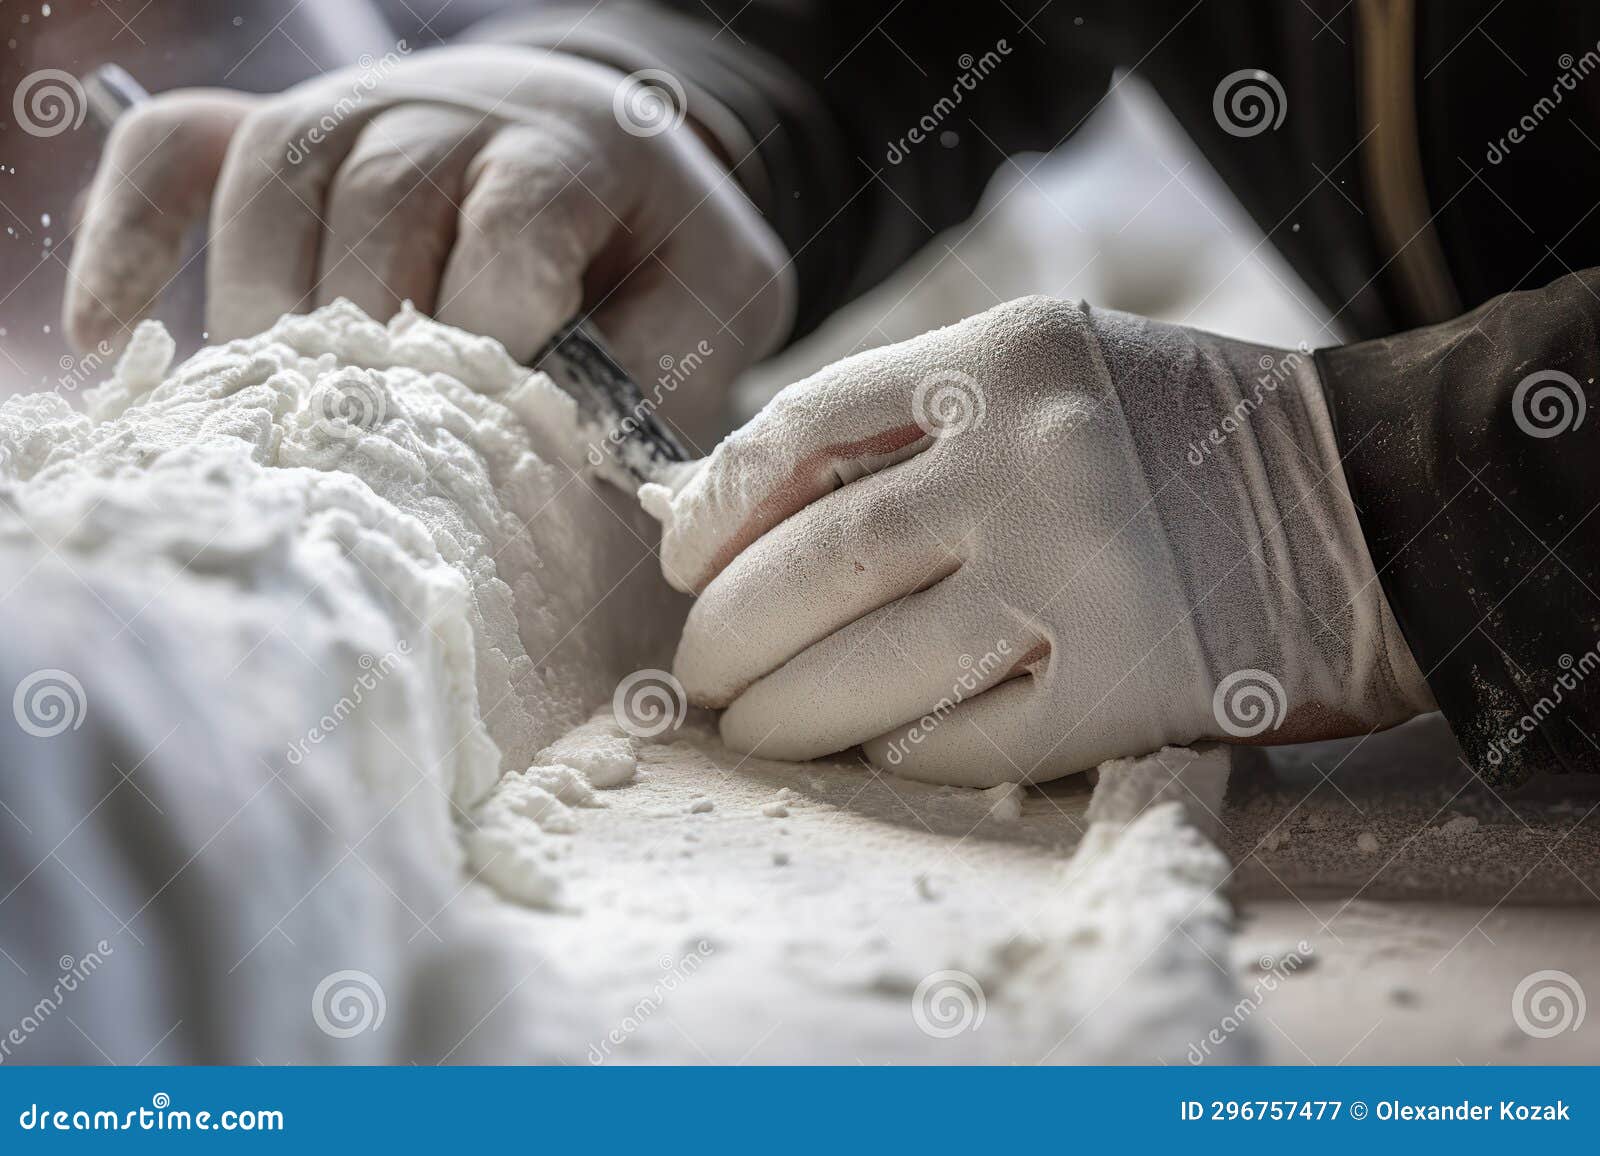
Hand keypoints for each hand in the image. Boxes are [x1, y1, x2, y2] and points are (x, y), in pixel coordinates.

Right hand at [64, 45, 793, 442]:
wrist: (609, 146)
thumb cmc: (656, 253)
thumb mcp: (709, 308)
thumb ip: (659, 381)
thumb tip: (583, 480)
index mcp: (572, 150)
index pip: (509, 234)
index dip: (491, 344)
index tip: (479, 441)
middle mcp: (448, 110)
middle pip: (376, 207)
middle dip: (371, 343)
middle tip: (368, 455)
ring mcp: (349, 107)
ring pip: (270, 183)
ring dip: (259, 309)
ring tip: (265, 423)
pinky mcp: (274, 125)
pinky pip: (173, 153)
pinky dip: (128, 234)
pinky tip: (110, 336)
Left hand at [642, 296, 1433, 785]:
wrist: (1382, 505)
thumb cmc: (1191, 441)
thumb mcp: (1055, 375)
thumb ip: (914, 427)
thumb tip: (742, 510)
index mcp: (1006, 360)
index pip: (803, 427)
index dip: (716, 505)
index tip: (680, 564)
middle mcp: (1034, 459)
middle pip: (815, 564)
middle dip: (727, 633)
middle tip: (699, 672)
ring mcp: (1080, 577)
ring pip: (868, 667)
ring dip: (786, 712)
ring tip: (755, 727)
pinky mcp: (1126, 688)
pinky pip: (958, 738)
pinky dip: (895, 753)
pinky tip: (876, 751)